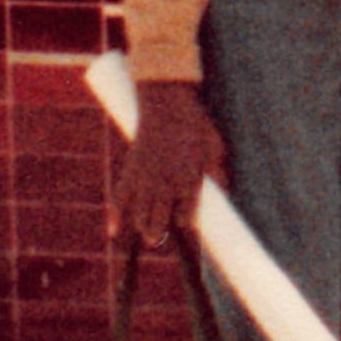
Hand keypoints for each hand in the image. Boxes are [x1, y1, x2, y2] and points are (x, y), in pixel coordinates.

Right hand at [112, 80, 225, 247]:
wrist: (166, 103)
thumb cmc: (194, 124)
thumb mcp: (215, 147)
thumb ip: (219, 172)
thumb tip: (226, 193)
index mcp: (189, 180)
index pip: (186, 216)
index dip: (185, 224)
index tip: (185, 225)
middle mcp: (166, 184)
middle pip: (159, 221)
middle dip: (158, 233)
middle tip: (159, 238)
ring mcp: (146, 179)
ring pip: (140, 214)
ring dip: (143, 227)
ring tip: (148, 233)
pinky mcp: (130, 170)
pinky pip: (119, 198)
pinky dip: (115, 216)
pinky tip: (114, 232)